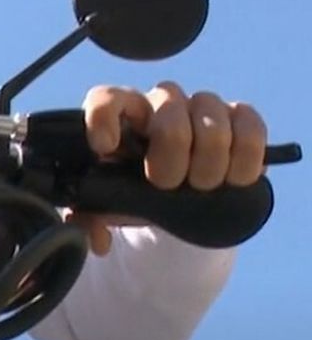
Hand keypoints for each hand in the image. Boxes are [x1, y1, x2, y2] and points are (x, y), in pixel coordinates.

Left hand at [73, 82, 267, 254]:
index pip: (106, 98)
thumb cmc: (135, 191)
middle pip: (168, 108)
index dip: (103, 117)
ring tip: (203, 185)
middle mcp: (159, 104)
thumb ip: (90, 219)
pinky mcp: (240, 119)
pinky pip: (250, 124)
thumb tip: (97, 241)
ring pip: (211, 118)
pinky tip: (235, 179)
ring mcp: (201, 107)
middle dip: (170, 155)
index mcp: (119, 118)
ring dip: (209, 161)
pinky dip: (246, 156)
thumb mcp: (108, 204)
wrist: (178, 196)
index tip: (104, 147)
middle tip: (167, 184)